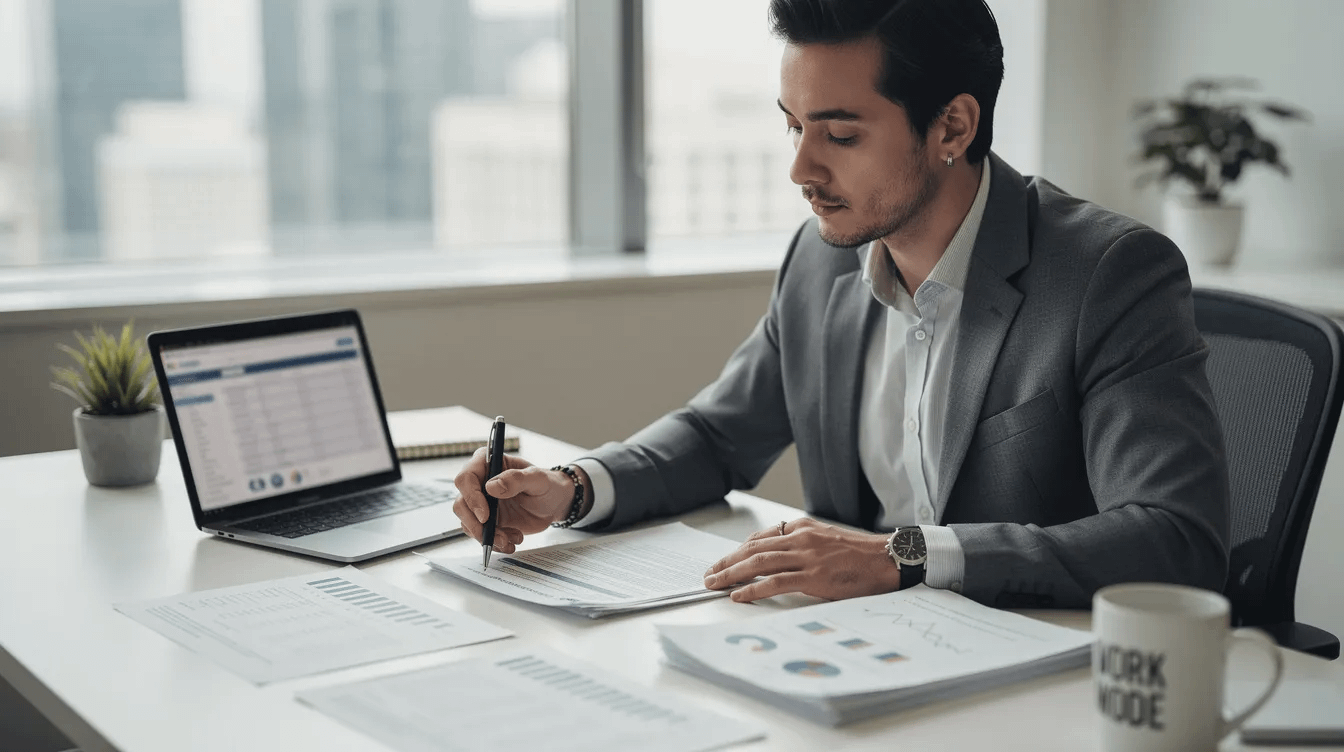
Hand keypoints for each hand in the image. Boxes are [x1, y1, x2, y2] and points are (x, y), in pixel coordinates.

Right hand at [451, 449, 577, 553]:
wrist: (554, 504)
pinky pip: (480, 535)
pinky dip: (494, 543)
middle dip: (476, 525)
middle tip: (497, 536)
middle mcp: (480, 483)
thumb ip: (516, 479)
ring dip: (487, 537)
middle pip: (461, 504)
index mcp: (488, 464)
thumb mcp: (538, 479)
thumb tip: (492, 486)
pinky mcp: (487, 521)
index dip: (471, 497)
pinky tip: (512, 541)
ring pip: (468, 523)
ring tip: (509, 540)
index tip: (485, 515)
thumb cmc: (547, 485)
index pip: (466, 478)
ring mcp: (481, 503)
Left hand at [703, 518, 901, 602]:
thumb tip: (776, 556)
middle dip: (727, 562)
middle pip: (753, 548)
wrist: (886, 560)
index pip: (761, 537)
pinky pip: (775, 582)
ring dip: (731, 574)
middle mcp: (801, 538)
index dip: (738, 550)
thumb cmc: (859, 555)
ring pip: (759, 563)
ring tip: (715, 584)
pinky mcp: (814, 577)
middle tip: (709, 574)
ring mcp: (807, 557)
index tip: (724, 561)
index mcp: (803, 528)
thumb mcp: (826, 539)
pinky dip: (753, 588)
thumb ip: (802, 544)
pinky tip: (739, 595)